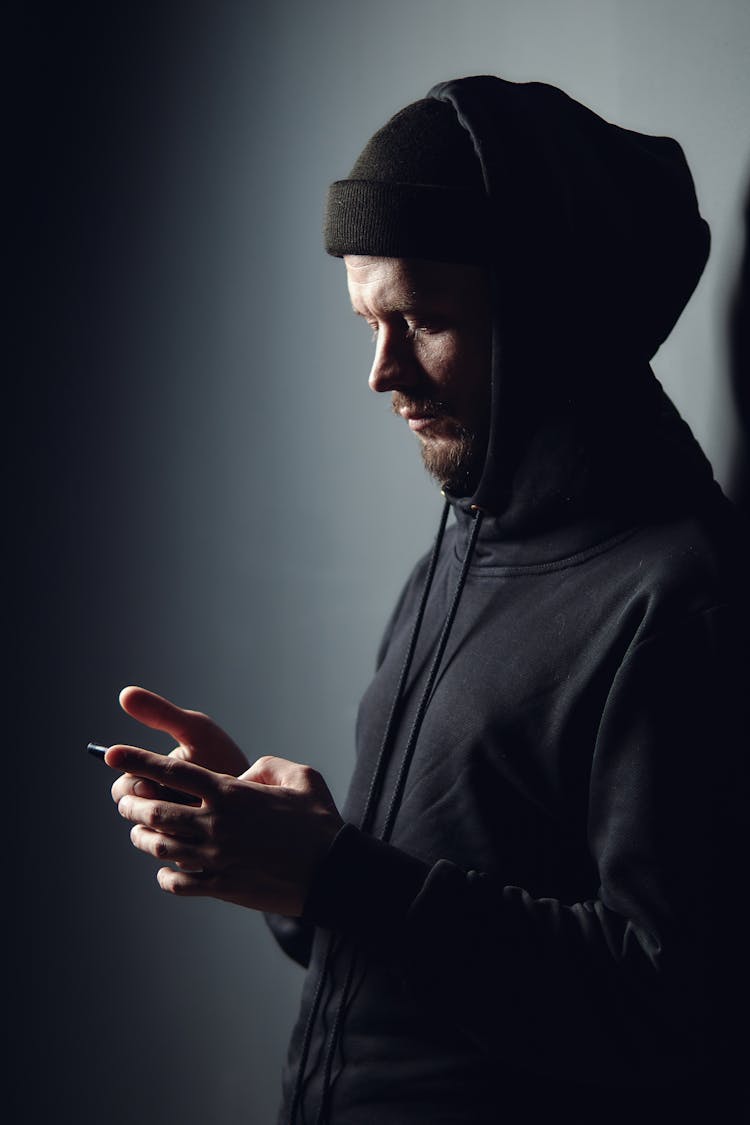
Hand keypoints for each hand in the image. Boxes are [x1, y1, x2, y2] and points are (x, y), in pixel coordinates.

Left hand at [106, 688, 342, 915]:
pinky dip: (166, 876)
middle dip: (131, 802)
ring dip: (143, 838)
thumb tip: (245, 773)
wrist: (333, 873)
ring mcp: (215, 857)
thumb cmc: (320, 822)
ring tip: (139, 832)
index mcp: (231, 792)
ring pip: (159, 847)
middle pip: (154, 810)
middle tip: (124, 798)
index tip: (111, 755)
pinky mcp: (220, 886)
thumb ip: (267, 765)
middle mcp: (216, 824)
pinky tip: (168, 870)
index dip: (136, 760)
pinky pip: (177, 882)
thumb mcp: (301, 776)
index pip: (171, 770)